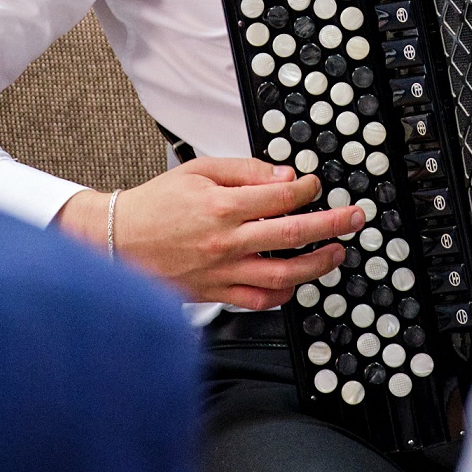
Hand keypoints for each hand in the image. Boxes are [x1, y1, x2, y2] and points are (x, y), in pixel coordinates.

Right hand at [59, 158, 364, 307]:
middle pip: (292, 234)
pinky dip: (282, 294)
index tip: (315, 186)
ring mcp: (222, 271)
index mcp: (221, 205)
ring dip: (317, 264)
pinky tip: (294, 282)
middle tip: (352, 218)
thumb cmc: (155, 205)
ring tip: (334, 254)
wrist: (118, 240)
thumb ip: (244, 171)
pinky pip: (259, 300)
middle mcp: (226, 241)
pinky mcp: (215, 293)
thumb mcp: (198, 170)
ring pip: (283, 273)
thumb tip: (283, 177)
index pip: (280, 197)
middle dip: (331, 224)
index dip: (307, 189)